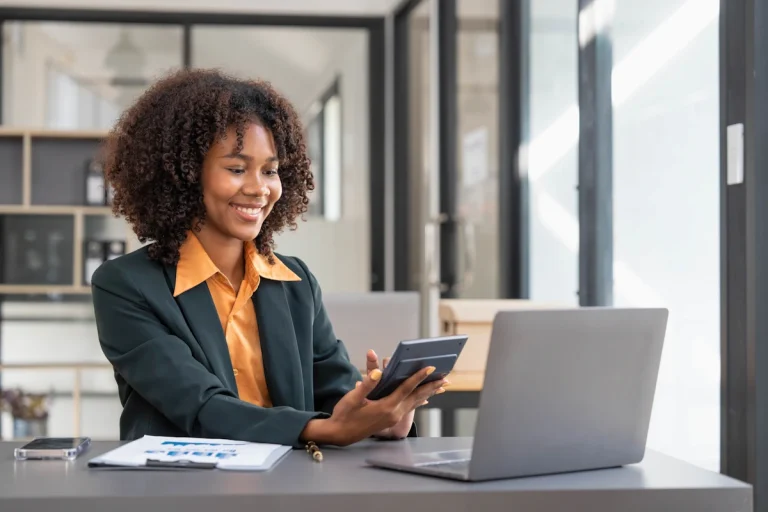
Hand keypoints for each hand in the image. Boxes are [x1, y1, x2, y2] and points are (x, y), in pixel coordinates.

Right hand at [301, 358, 444, 446]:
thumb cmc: (345, 414)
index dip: (418, 377)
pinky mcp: (390, 420)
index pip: (406, 388)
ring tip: (441, 387)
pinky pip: (409, 408)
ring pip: (415, 403)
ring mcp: (393, 418)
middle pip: (417, 397)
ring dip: (428, 393)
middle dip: (431, 386)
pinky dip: (419, 401)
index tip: (430, 368)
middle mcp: (394, 413)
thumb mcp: (353, 398)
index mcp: (386, 407)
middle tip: (446, 378)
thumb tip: (378, 372)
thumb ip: (367, 385)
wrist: (339, 434)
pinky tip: (425, 400)